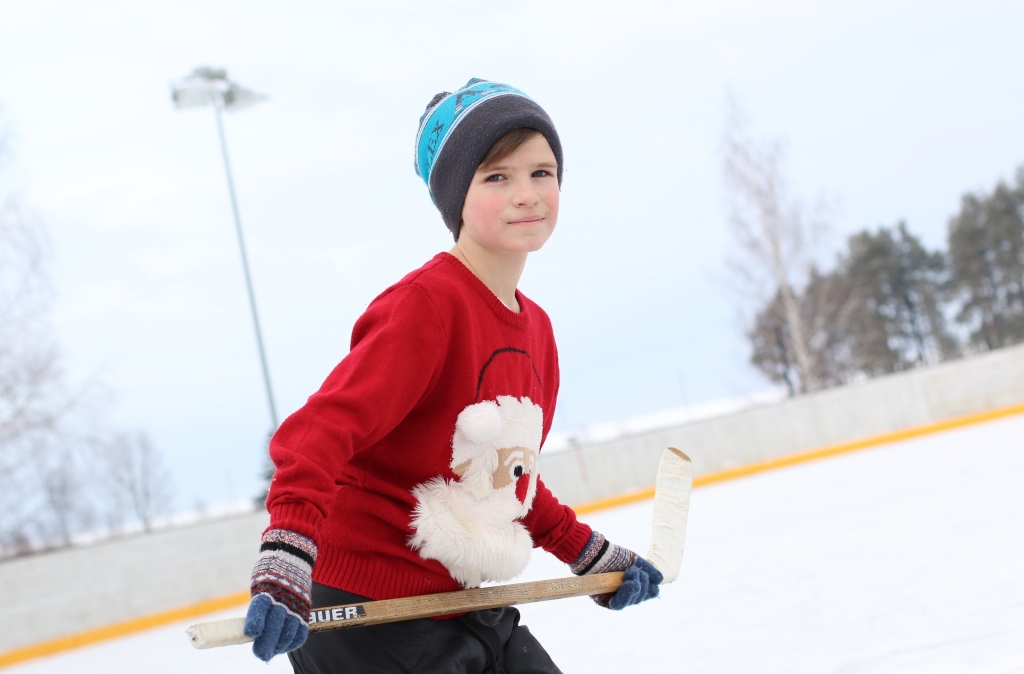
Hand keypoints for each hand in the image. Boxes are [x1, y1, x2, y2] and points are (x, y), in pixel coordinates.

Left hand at [245, 529, 316, 661]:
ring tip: (271, 651)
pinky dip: (293, 641)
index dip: (256, 622)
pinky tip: (285, 645)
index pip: (261, 608)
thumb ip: (257, 606)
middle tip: (260, 654)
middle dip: (266, 643)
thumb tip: (250, 632)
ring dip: (279, 645)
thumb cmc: (270, 571)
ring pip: (289, 632)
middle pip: (275, 625)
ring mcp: (296, 603)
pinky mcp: (305, 608)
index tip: (252, 632)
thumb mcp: (259, 581)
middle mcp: (282, 597)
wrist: (293, 553)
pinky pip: (302, 631)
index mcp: (267, 588)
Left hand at [570, 531, 662, 609]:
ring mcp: (614, 599)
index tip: (649, 578)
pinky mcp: (603, 602)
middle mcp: (624, 594)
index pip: (648, 593)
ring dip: (635, 587)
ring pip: (632, 601)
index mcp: (633, 586)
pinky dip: (626, 594)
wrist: (595, 553)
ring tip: (631, 573)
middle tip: (635, 571)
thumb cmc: (613, 556)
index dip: (651, 588)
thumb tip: (660, 579)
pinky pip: (618, 605)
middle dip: (643, 584)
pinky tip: (629, 584)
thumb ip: (647, 570)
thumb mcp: (634, 561)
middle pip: (641, 598)